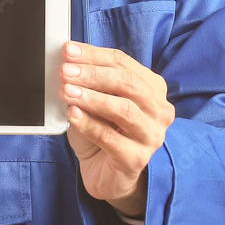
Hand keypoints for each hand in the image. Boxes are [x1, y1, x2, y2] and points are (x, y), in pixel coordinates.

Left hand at [61, 41, 174, 216]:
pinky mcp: (137, 159)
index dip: (94, 55)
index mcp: (152, 88)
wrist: (106, 173)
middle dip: (92, 74)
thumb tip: (68, 61)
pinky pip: (110, 138)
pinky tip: (72, 115)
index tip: (68, 51)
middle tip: (66, 71)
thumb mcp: (96, 100)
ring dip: (91, 98)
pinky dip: (88, 124)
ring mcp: (151, 136)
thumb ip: (88, 81)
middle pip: (127, 83)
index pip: (123, 63)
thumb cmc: (102, 131)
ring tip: (67, 92)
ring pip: (123, 109)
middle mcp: (158, 110)